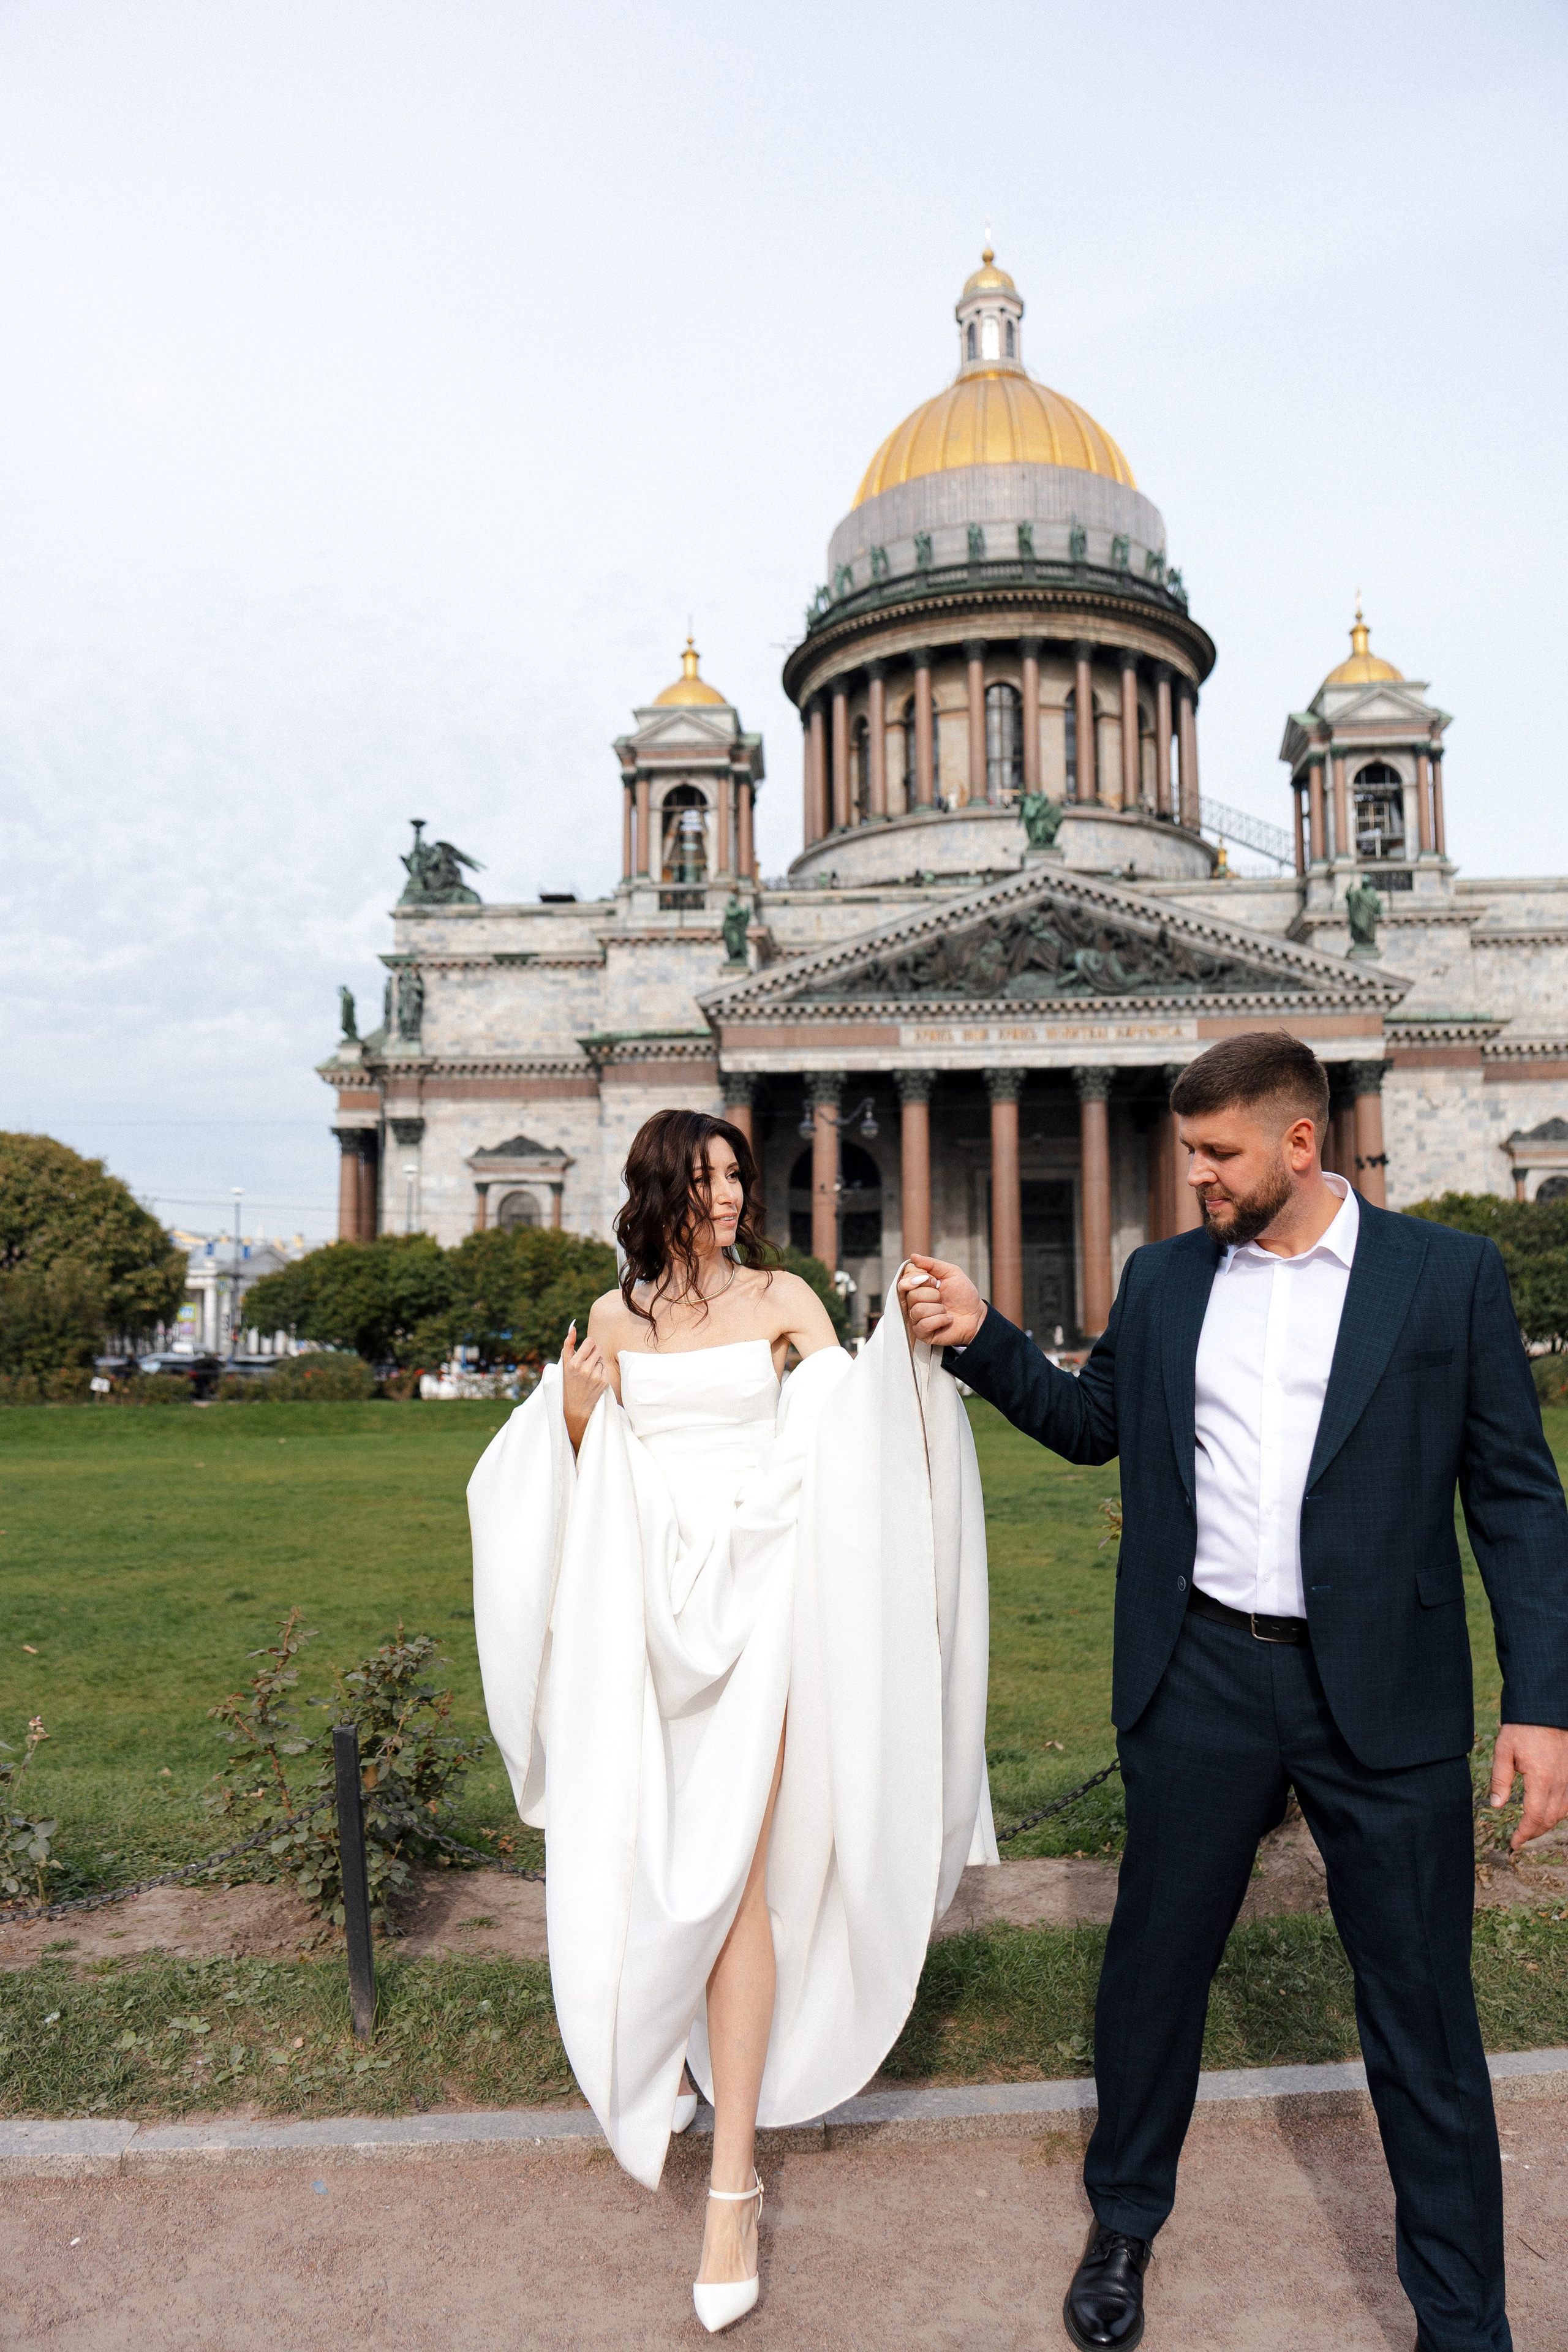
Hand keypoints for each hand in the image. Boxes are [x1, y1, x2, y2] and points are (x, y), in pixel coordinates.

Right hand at [560, 1322, 609, 1453]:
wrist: (576, 1406)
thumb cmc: (568, 1381)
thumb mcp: (564, 1364)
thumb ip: (568, 1344)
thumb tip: (573, 1327)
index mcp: (573, 1363)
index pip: (590, 1342)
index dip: (588, 1344)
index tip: (585, 1350)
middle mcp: (585, 1369)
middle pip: (597, 1347)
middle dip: (592, 1351)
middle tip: (586, 1361)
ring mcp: (595, 1376)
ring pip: (600, 1358)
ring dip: (596, 1361)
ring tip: (588, 1372)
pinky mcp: (603, 1381)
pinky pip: (604, 1367)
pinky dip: (600, 1370)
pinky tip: (593, 1378)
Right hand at [900, 1255, 985, 1349]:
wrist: (976, 1315)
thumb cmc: (963, 1294)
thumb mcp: (951, 1273)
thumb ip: (931, 1264)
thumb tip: (913, 1256)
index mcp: (918, 1286)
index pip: (905, 1278)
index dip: (920, 1277)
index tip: (934, 1280)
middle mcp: (913, 1301)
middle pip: (911, 1294)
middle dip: (933, 1294)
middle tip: (942, 1297)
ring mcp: (916, 1318)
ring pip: (918, 1310)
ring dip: (938, 1309)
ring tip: (946, 1310)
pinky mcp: (922, 1332)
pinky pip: (924, 1324)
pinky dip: (940, 1320)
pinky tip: (948, 1319)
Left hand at [1489, 1723, 1567, 1850]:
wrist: (1545, 1711)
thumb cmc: (1522, 1729)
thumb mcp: (1503, 1751)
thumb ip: (1500, 1780)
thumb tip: (1496, 1805)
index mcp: (1540, 1779)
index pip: (1534, 1817)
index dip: (1524, 1833)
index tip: (1514, 1842)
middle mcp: (1559, 1783)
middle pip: (1550, 1820)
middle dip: (1534, 1832)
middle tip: (1519, 1838)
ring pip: (1562, 1813)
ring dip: (1546, 1824)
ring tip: (1530, 1828)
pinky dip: (1558, 1813)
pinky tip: (1547, 1812)